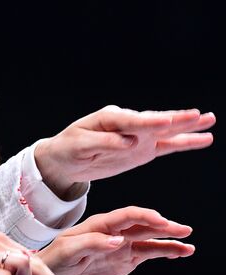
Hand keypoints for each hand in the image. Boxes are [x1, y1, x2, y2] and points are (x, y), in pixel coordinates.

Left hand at [21, 207, 192, 274]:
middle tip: (182, 230)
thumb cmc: (52, 262)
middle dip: (163, 226)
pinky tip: (181, 252)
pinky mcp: (125, 260)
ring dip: (169, 240)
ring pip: (150, 239)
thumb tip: (118, 240)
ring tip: (188, 244)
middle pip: (142, 225)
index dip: (144, 217)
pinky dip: (165, 252)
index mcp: (97, 225)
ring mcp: (121, 246)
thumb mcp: (66, 251)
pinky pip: (149, 253)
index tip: (161, 223)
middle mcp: (113, 232)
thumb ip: (91, 243)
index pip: (125, 216)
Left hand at [34, 106, 213, 196]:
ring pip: (167, 130)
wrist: (64, 159)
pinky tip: (205, 138)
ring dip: (187, 126)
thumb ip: (103, 143)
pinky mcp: (143, 149)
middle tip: (196, 115)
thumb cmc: (67, 149)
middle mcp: (128, 123)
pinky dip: (186, 142)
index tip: (165, 123)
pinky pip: (168, 145)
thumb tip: (129, 143)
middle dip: (175, 119)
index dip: (148, 122)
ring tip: (209, 119)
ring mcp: (138, 135)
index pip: (132, 120)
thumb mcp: (78, 146)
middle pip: (154, 121)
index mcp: (109, 118)